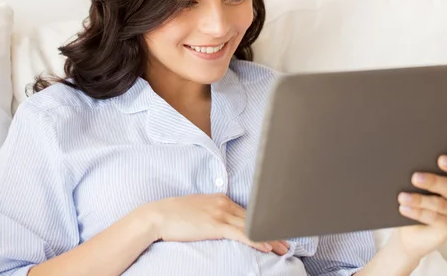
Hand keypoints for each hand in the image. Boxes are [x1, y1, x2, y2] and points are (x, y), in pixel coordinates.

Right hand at [143, 193, 289, 254]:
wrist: (158, 216)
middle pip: (254, 218)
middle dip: (272, 230)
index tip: (275, 230)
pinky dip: (255, 240)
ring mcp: (220, 213)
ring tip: (283, 247)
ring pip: (251, 226)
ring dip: (269, 237)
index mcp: (220, 198)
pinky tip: (266, 246)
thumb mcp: (198, 209)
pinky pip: (241, 234)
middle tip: (287, 241)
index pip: (248, 211)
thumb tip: (221, 223)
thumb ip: (213, 213)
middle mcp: (223, 203)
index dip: (263, 222)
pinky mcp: (215, 225)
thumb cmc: (175, 215)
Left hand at [389, 155, 446, 261]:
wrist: (412, 232)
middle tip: (414, 177)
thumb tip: (406, 166)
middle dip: (431, 181)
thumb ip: (420, 177)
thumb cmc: (416, 201)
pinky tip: (403, 208)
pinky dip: (416, 212)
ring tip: (401, 196)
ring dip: (419, 199)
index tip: (440, 159)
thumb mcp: (418, 188)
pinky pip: (433, 218)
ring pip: (439, 204)